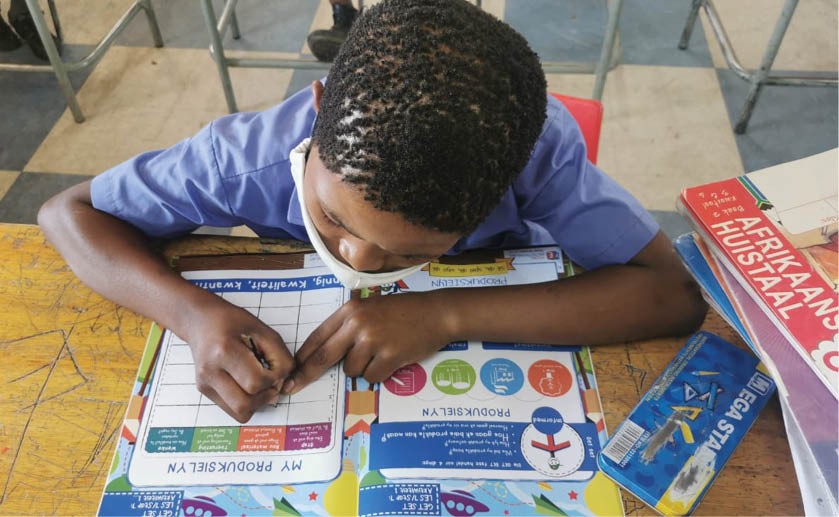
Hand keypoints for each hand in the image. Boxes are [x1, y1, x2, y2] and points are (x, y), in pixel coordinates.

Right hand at [181, 294, 294, 422]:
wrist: (201, 321)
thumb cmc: (231, 322)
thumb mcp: (263, 330)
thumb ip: (280, 357)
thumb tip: (284, 385)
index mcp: (224, 351)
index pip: (256, 382)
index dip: (274, 378)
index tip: (276, 367)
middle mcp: (210, 371)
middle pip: (245, 404)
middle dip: (266, 395)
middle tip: (271, 380)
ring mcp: (205, 384)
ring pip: (239, 412)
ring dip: (257, 403)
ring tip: (260, 384)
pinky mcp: (205, 391)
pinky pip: (232, 411)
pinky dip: (247, 403)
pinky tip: (248, 386)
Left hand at [283, 291, 454, 393]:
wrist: (436, 313)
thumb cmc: (403, 311)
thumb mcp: (370, 308)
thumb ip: (348, 326)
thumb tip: (323, 354)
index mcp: (350, 310)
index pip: (317, 338)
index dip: (302, 358)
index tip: (291, 372)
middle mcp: (357, 324)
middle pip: (322, 357)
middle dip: (307, 375)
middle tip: (291, 388)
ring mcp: (373, 340)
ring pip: (350, 370)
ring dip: (361, 368)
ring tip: (380, 353)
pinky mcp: (389, 356)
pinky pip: (371, 376)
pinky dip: (379, 373)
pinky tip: (391, 359)